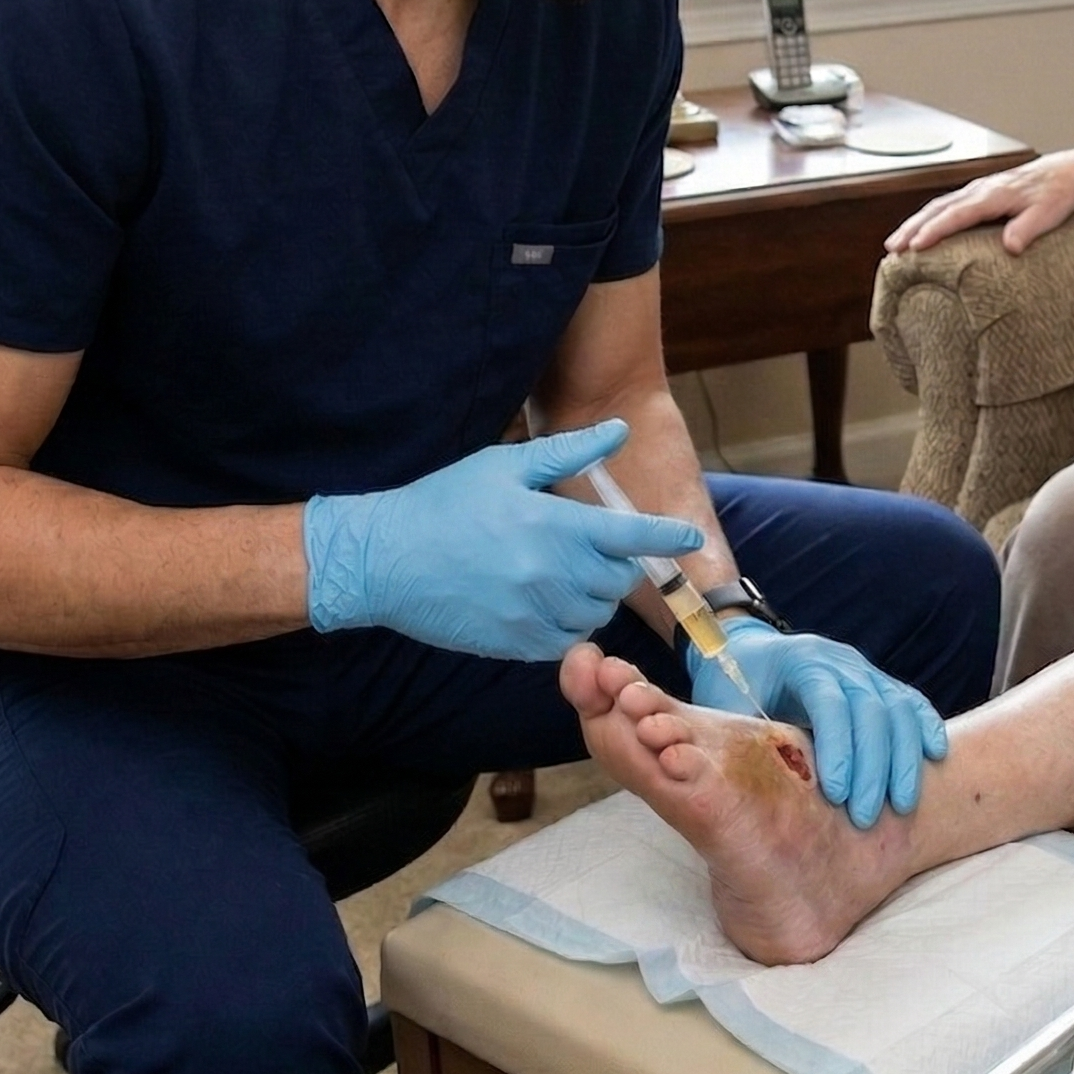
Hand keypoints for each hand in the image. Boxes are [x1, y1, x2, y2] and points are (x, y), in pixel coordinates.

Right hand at [304, 422, 702, 657]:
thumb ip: (569, 452)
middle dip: (618, 565)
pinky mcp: (515, 644)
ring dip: (592, 596)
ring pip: (596, 614)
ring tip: (563, 575)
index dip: (667, 537)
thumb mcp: (505, 465)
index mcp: (555, 525)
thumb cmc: (444, 503)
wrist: (384, 559)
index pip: (633, 534)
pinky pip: (565, 641)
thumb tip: (619, 429)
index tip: (690, 538)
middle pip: (619, 580)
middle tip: (594, 551)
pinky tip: (542, 601)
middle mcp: (552, 574)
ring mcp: (534, 613)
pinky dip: (566, 624)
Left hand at [688, 622, 949, 825]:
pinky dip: (926, 727)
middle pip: (871, 709)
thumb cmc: (731, 685)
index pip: (829, 700)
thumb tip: (729, 779)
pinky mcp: (879, 684)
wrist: (748, 652)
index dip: (837, 746)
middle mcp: (839, 660)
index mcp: (800, 660)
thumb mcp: (722, 706)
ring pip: (898, 708)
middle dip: (873, 766)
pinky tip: (935, 757)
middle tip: (864, 817)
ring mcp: (864, 670)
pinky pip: (911, 702)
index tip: (835, 793)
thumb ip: (731, 734)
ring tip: (899, 806)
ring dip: (903, 759)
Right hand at [884, 153, 1073, 256]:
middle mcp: (979, 190)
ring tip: (895, 245)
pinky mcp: (977, 194)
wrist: (1065, 174)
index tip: (915, 246)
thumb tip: (1010, 247)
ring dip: (914, 223)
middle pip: (938, 208)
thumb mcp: (1049, 212)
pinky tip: (919, 232)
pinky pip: (946, 205)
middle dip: (912, 228)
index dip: (935, 230)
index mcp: (993, 195)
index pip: (957, 214)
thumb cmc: (1057, 195)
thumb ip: (1028, 228)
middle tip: (892, 249)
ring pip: (937, 206)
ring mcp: (976, 190)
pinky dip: (927, 218)